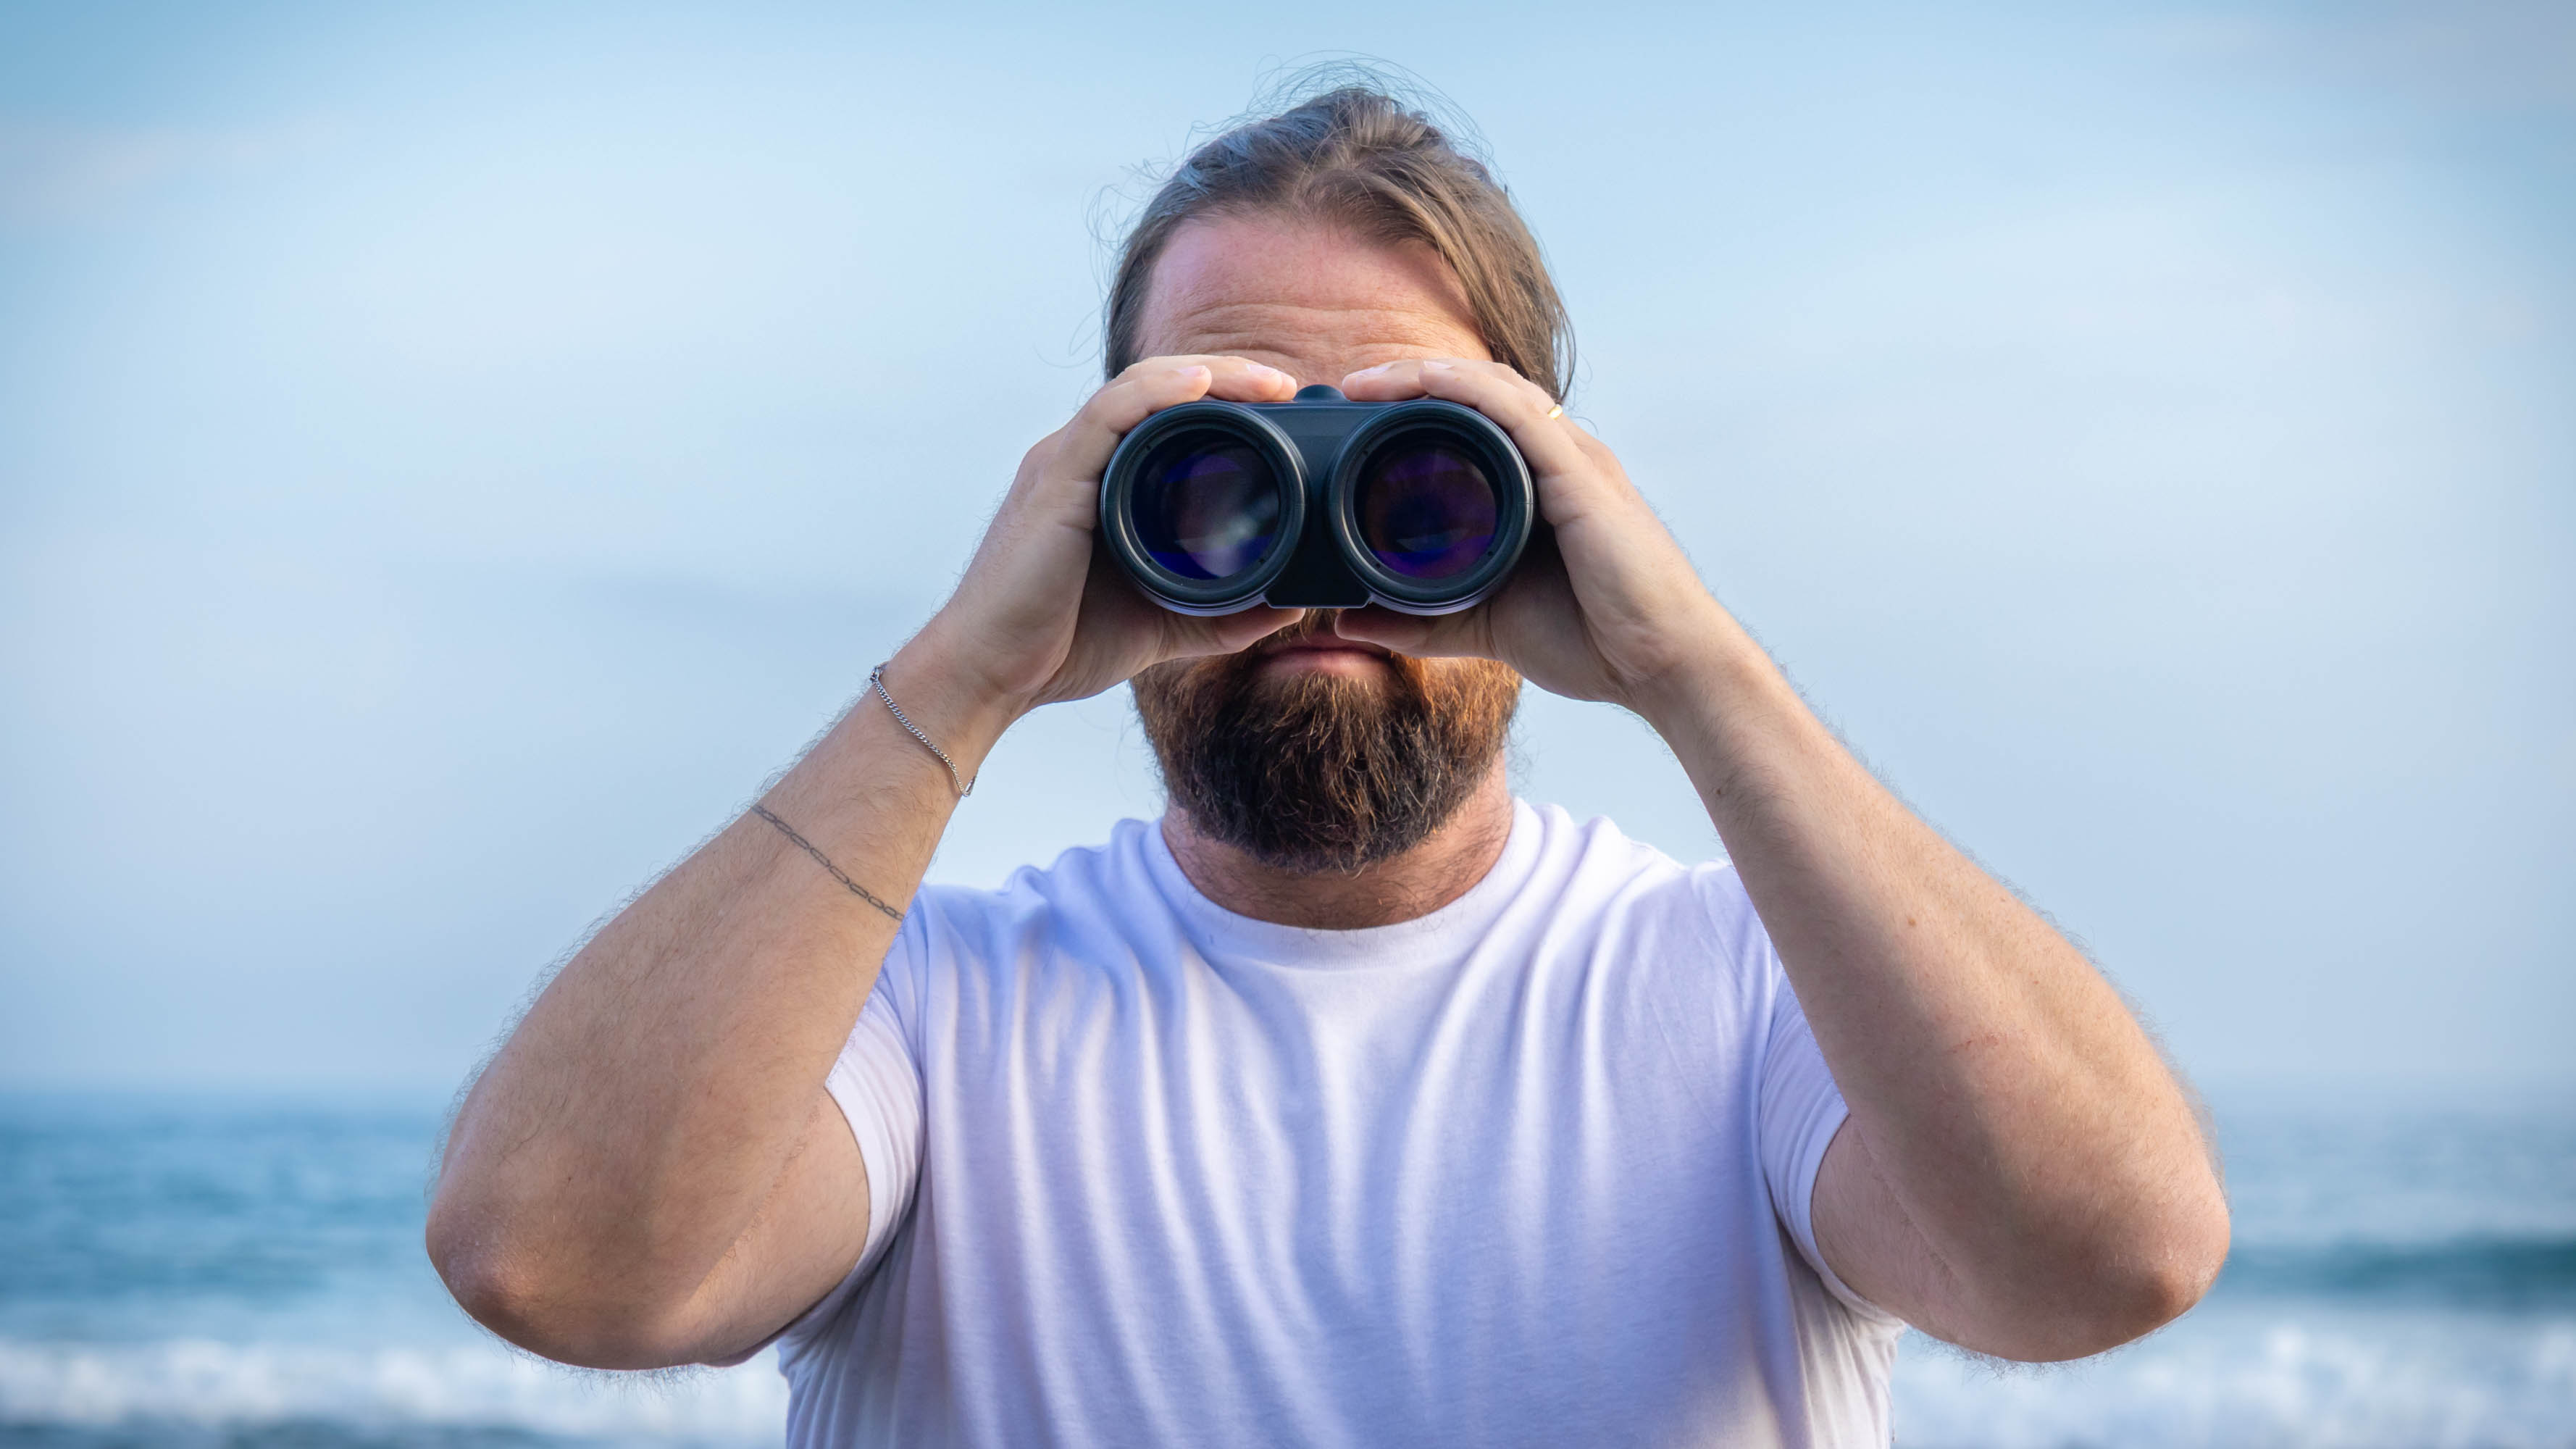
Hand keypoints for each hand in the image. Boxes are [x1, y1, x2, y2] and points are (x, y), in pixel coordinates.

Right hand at [896, 357, 1304, 754]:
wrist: (993, 675)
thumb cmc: (1061, 644)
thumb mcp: (1165, 622)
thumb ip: (1223, 614)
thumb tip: (1288, 606)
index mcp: (1105, 480)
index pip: (1169, 414)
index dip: (1226, 398)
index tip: (1284, 409)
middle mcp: (1083, 458)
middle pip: (1160, 388)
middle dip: (1227, 376)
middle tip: (1287, 387)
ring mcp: (1066, 463)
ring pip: (1141, 388)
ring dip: (1207, 374)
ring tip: (1264, 382)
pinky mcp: (1055, 480)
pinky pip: (1107, 414)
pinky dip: (1156, 393)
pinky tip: (1200, 386)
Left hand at [1332, 359, 1730, 715]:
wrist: (1663, 667)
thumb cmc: (1593, 643)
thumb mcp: (1484, 626)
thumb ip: (1420, 623)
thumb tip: (1349, 622)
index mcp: (1541, 486)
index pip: (1476, 421)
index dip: (1418, 406)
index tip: (1357, 416)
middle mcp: (1560, 460)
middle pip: (1479, 392)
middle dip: (1413, 379)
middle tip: (1352, 388)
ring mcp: (1573, 461)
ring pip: (1494, 389)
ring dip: (1428, 374)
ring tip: (1370, 382)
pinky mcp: (1582, 475)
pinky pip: (1518, 413)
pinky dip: (1467, 389)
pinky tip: (1426, 381)